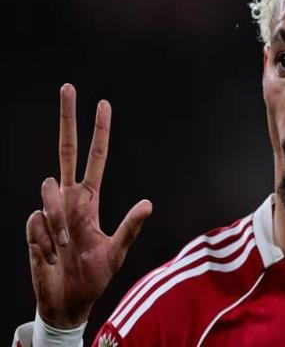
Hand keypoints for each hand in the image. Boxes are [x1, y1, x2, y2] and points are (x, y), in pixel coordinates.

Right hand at [26, 84, 152, 328]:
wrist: (68, 300)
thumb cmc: (94, 275)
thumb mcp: (116, 251)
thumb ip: (130, 228)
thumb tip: (148, 202)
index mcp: (90, 199)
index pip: (95, 158)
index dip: (99, 132)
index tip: (103, 105)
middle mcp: (69, 198)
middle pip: (65, 150)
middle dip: (68, 118)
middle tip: (69, 87)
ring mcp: (50, 210)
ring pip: (49, 189)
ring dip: (60, 219)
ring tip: (66, 246)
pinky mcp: (33, 226)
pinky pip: (38, 220)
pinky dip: (47, 240)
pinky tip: (51, 253)